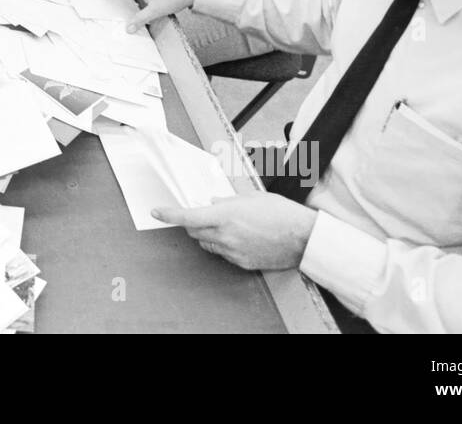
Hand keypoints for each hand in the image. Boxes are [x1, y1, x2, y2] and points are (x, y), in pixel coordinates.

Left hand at [152, 194, 317, 270]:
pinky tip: (238, 237)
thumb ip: (228, 200)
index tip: (157, 212)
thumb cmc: (282, 213)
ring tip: (225, 225)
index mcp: (226, 215)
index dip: (169, 215)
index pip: (188, 217)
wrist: (303, 238)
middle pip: (194, 232)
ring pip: (207, 244)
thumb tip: (213, 201)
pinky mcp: (242, 262)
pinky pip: (223, 253)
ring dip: (207, 234)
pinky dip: (222, 245)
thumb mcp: (252, 198)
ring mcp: (233, 251)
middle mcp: (226, 235)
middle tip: (201, 214)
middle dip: (192, 223)